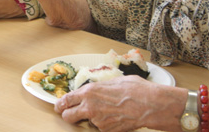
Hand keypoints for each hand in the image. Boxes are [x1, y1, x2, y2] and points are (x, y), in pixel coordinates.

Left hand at [54, 76, 183, 131]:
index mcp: (89, 92)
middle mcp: (89, 107)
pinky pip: (101, 128)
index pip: (66, 100)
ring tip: (107, 112)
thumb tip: (97, 90)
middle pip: (68, 116)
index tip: (59, 107)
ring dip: (91, 120)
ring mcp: (97, 121)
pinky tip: (116, 117)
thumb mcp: (112, 82)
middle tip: (72, 115)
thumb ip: (99, 88)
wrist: (149, 105)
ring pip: (86, 123)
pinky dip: (105, 125)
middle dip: (69, 116)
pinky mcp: (106, 131)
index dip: (60, 104)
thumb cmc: (134, 89)